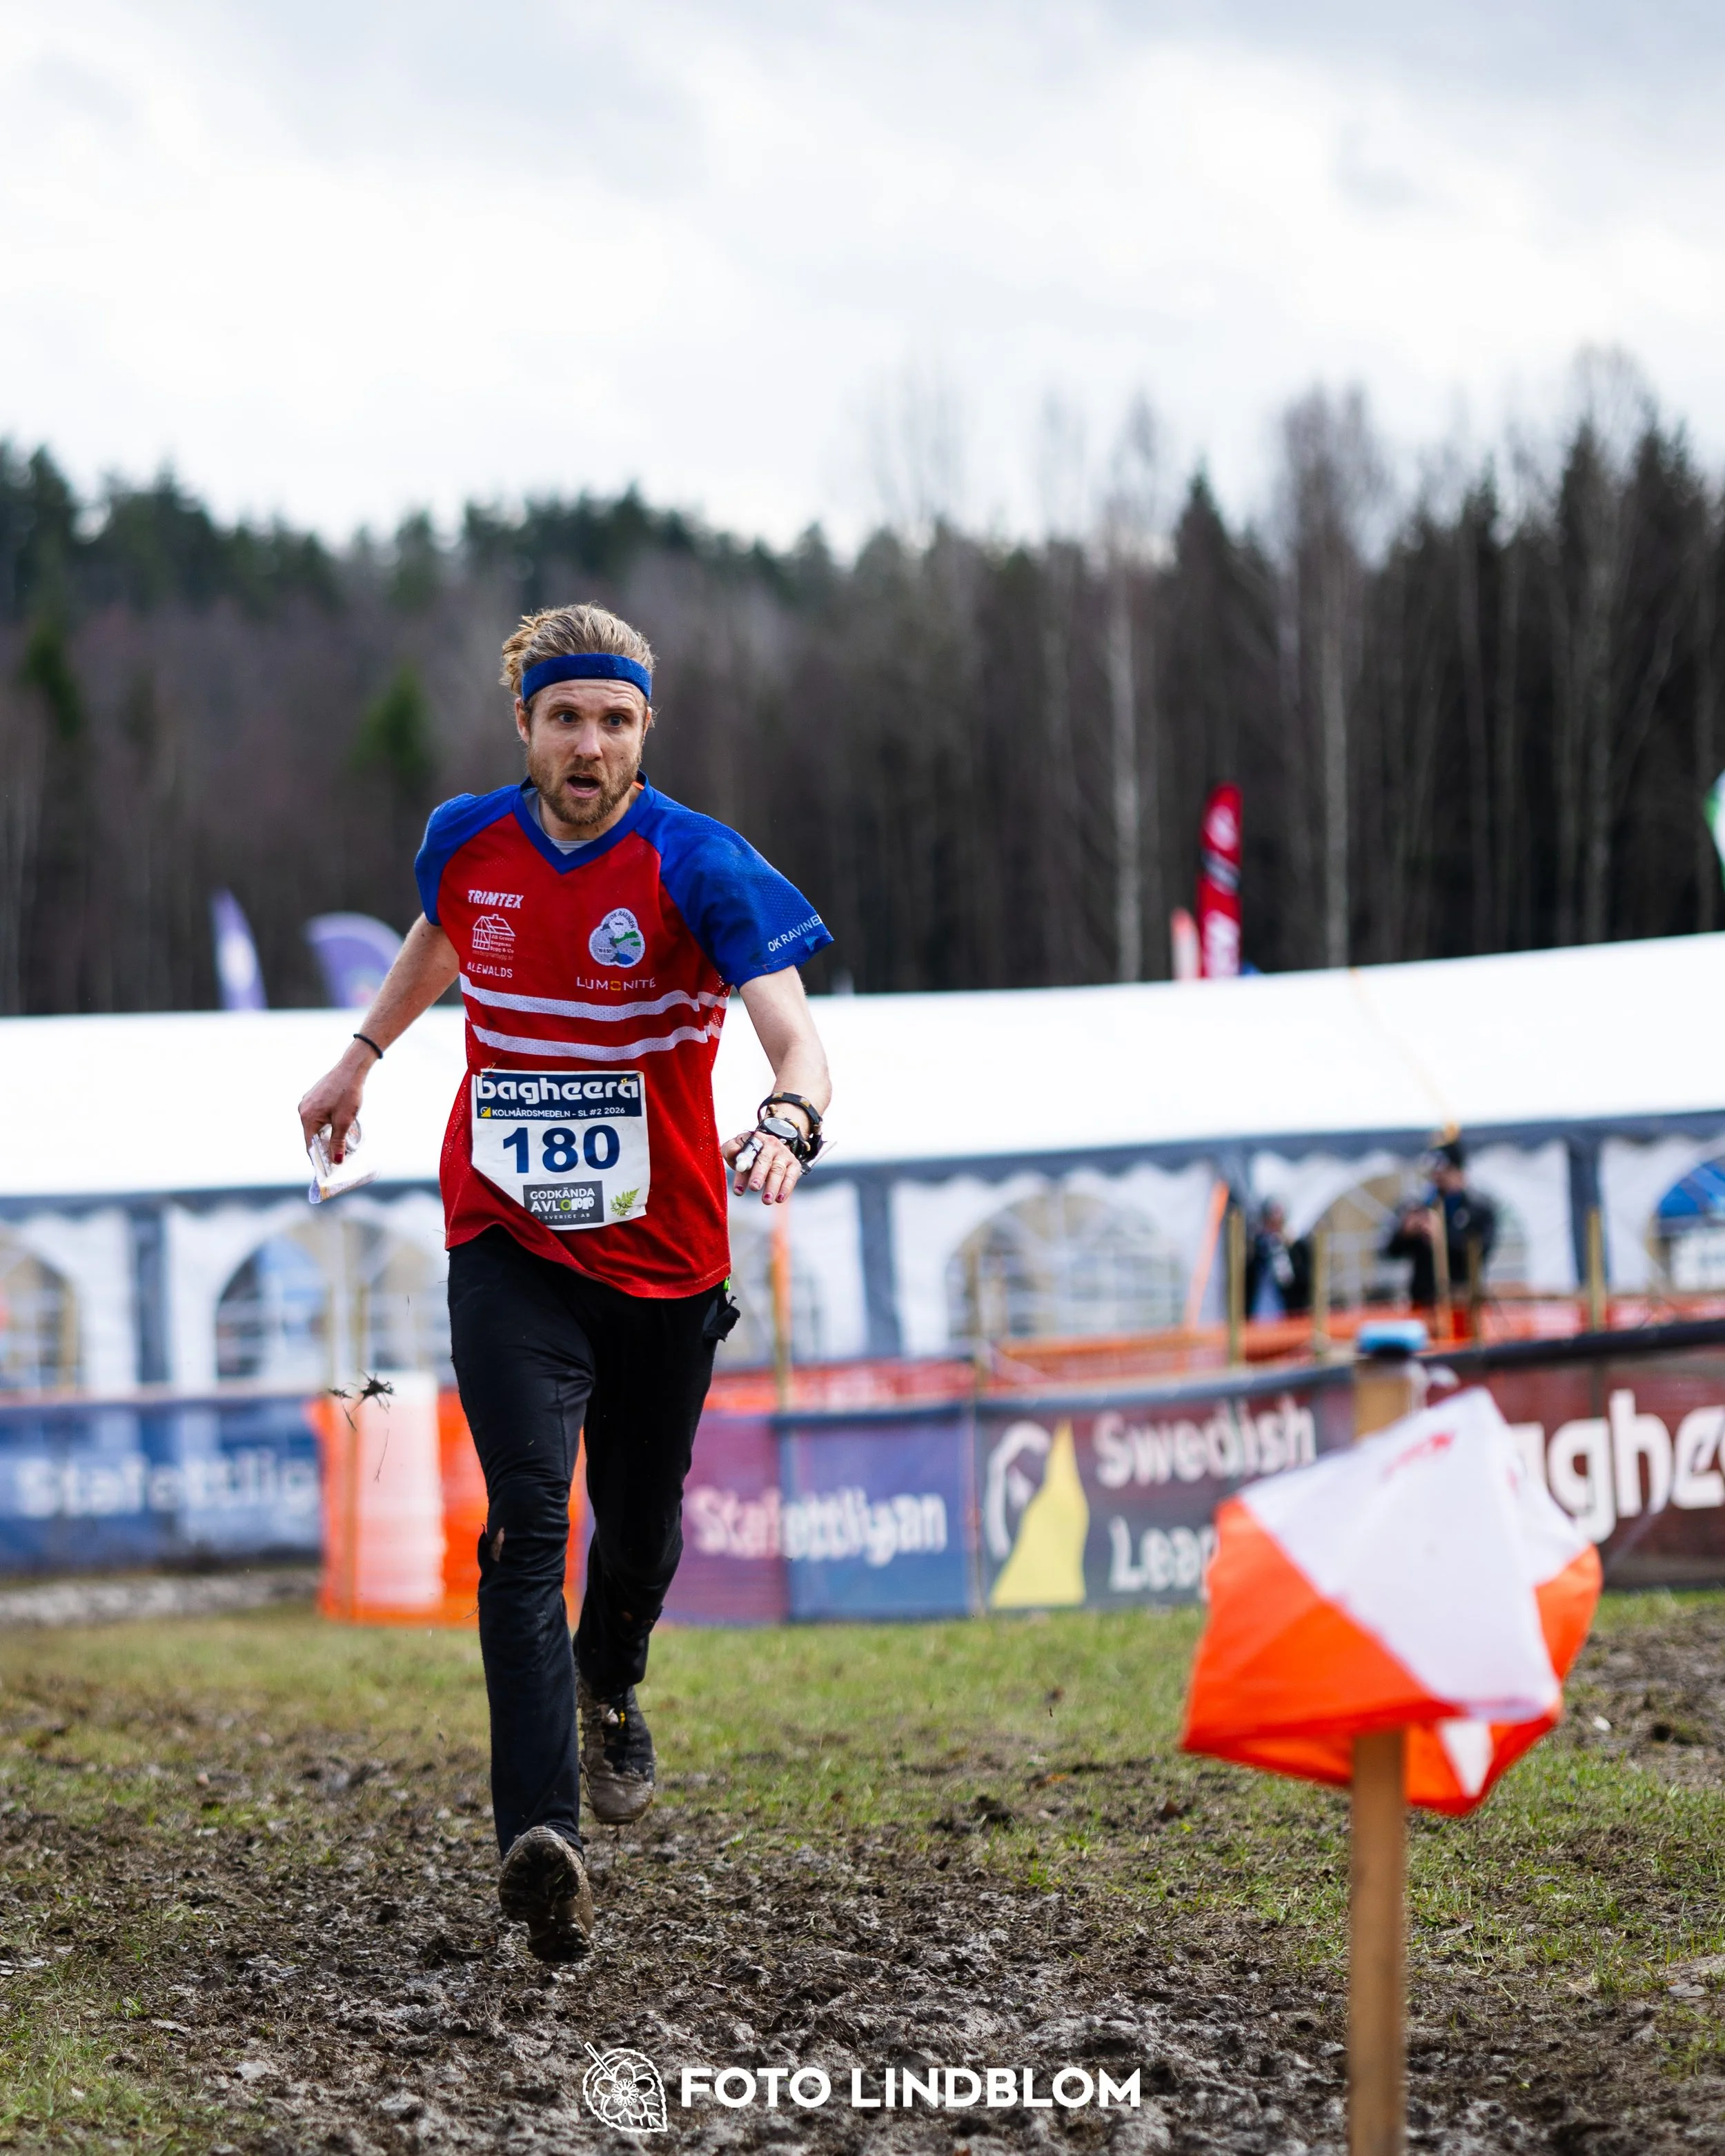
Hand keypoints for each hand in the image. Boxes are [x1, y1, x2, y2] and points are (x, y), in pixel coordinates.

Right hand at [297, 1043, 373, 1162]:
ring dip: (327, 1134)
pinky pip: (318, 1115)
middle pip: (312, 1136)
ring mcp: (307, 1102)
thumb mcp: (344, 1122)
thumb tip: (335, 1161)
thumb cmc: (348, 1094)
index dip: (318, 1158)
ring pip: (316, 1125)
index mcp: (307, 1117)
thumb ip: (338, 1142)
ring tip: (342, 1139)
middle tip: (338, 1155)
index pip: (310, 1145)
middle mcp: (303, 1109)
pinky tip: (340, 1123)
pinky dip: (327, 1123)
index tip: (327, 1168)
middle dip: (325, 1146)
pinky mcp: (314, 1097)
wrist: (352, 1069)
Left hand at [722, 1128, 803, 1204]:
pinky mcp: (794, 1165)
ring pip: (779, 1171)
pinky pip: (791, 1177)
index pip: (749, 1152)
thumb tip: (734, 1152)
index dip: (744, 1163)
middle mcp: (772, 1145)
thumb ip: (731, 1149)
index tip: (738, 1178)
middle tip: (754, 1187)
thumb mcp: (737, 1147)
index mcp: (756, 1139)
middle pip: (765, 1160)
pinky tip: (780, 1199)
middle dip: (759, 1175)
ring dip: (773, 1186)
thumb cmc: (749, 1152)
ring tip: (767, 1200)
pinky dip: (786, 1188)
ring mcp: (785, 1155)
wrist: (770, 1148)